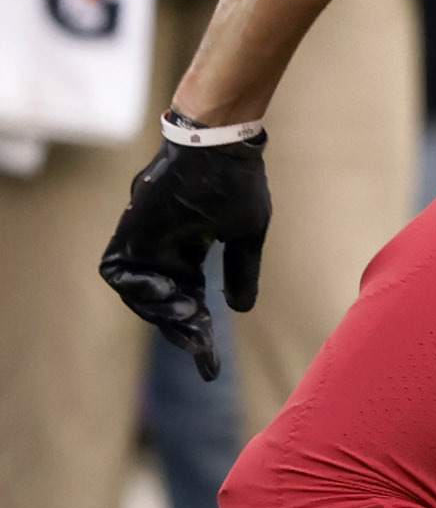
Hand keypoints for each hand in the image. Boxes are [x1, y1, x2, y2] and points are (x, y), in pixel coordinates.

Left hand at [99, 127, 271, 381]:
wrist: (219, 145)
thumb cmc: (236, 183)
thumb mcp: (246, 235)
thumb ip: (240, 271)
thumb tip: (240, 309)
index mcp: (191, 250)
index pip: (190, 300)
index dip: (199, 331)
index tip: (210, 363)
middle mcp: (164, 250)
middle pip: (163, 303)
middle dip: (180, 329)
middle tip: (201, 346)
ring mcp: (145, 240)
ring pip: (137, 293)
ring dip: (158, 311)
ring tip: (187, 315)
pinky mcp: (130, 231)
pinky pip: (116, 271)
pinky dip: (135, 288)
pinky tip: (166, 293)